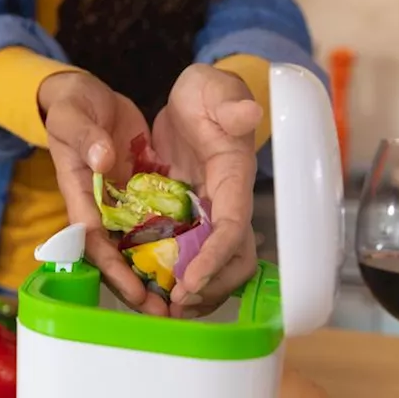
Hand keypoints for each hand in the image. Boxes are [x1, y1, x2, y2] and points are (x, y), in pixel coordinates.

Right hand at [38, 71, 165, 314]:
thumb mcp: (72, 115)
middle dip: (134, 285)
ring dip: (151, 273)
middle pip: (113, 254)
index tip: (133, 291)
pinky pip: (150, 223)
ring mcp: (117, 200)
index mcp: (78, 190)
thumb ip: (86, 137)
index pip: (92, 238)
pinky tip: (188, 262)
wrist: (82, 96)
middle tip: (162, 312)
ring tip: (179, 300)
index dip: (111, 268)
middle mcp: (97, 204)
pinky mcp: (134, 191)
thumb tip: (102, 159)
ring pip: (133, 245)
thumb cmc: (71, 106)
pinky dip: (165, 243)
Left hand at [151, 63, 263, 317]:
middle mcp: (224, 200)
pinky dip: (173, 273)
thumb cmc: (206, 91)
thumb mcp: (212, 88)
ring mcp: (207, 210)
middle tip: (175, 304)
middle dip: (208, 285)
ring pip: (211, 262)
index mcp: (232, 175)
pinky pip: (186, 253)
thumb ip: (229, 103)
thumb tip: (248, 114)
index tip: (192, 280)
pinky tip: (150, 287)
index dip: (215, 256)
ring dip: (193, 289)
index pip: (232, 226)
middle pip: (230, 257)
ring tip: (163, 308)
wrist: (195, 95)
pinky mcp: (187, 214)